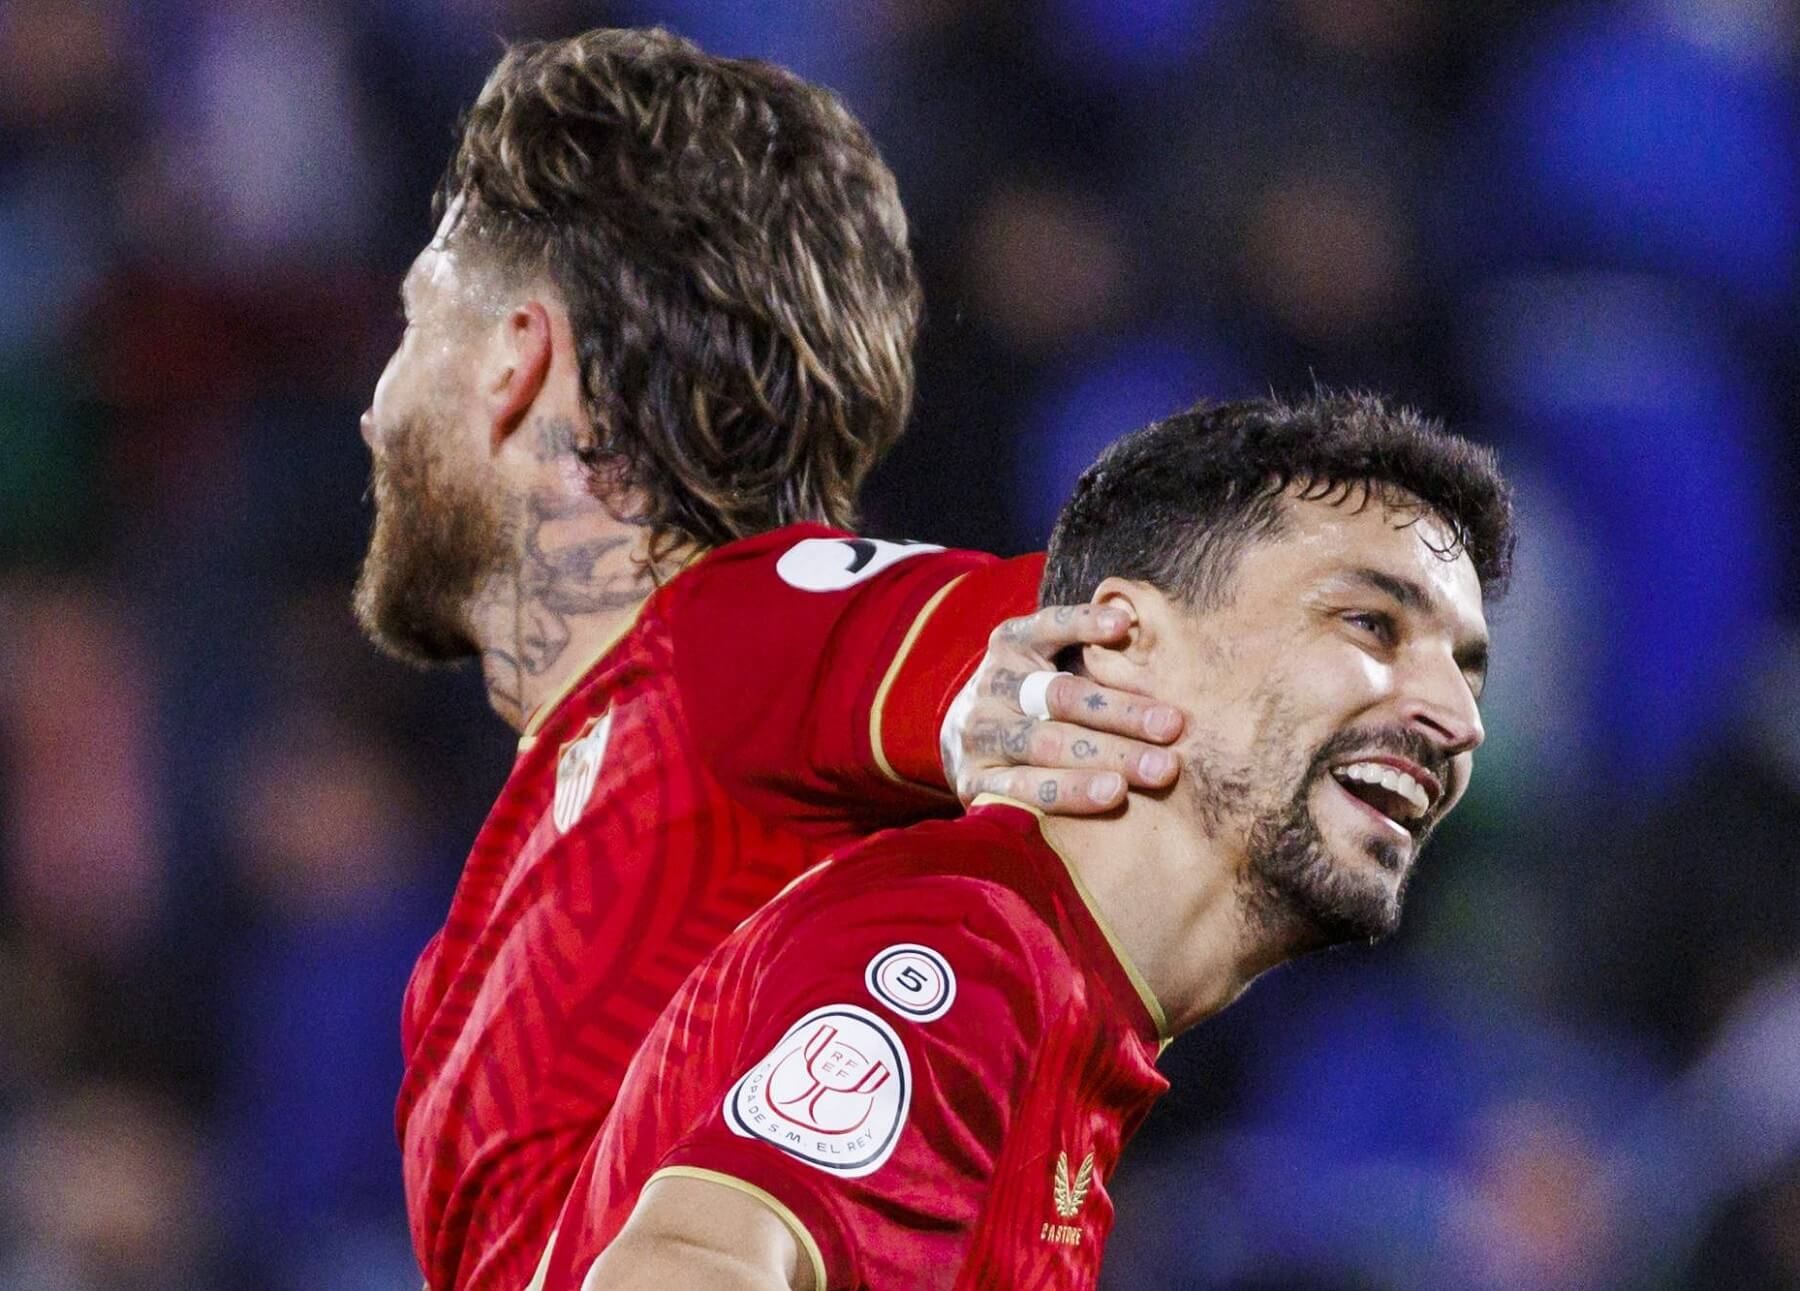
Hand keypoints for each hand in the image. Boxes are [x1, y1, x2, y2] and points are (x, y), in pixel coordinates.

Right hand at [941, 604, 1182, 813]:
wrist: (967, 739)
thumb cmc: (1034, 695)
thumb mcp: (1049, 660)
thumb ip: (1090, 652)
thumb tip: (1145, 629)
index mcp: (1012, 644)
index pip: (1048, 627)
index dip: (1084, 624)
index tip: (1126, 625)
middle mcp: (992, 685)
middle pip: (1060, 696)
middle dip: (1121, 711)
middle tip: (1173, 726)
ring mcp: (980, 734)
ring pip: (1046, 745)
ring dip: (1107, 757)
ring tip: (1156, 769)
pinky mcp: (976, 779)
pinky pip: (1028, 790)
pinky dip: (1072, 793)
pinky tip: (1112, 796)